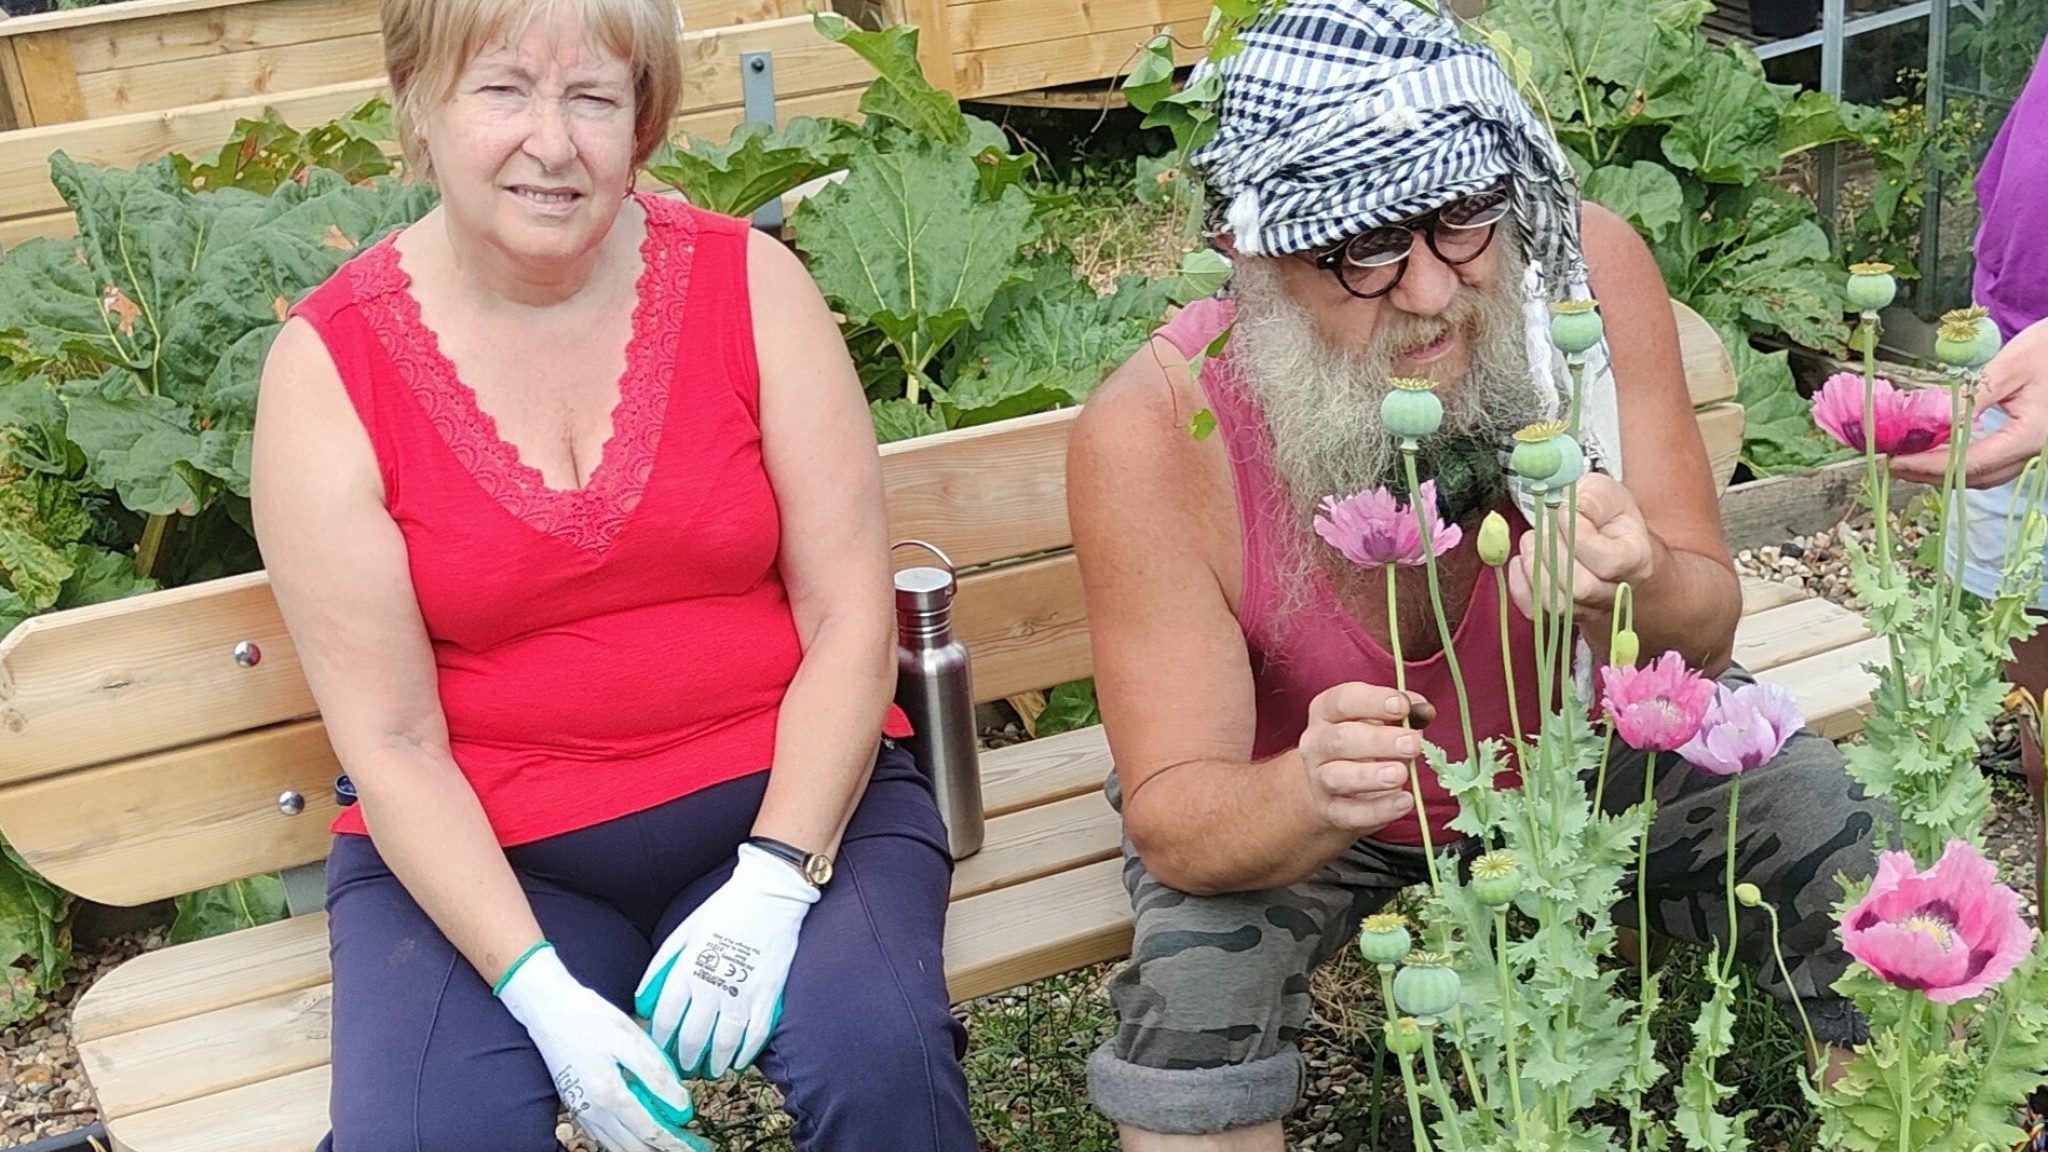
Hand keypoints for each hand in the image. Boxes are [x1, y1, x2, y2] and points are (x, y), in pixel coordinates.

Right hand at [494, 942, 712, 1151]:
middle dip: (661, 1149)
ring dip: (642, 1148)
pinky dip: (622, 1140)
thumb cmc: (591, 1019)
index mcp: (609, 1094)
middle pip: (633, 1146)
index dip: (674, 1141)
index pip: (649, 1131)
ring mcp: (581, 1110)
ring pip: (616, 1145)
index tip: (694, 1144)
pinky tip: (637, 1133)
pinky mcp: (575, 1105)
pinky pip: (602, 1136)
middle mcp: (592, 1111)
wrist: (549, 1010)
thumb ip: (656, 1074)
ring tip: (666, 1143)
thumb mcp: (630, 1039)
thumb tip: (680, 1104)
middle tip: (687, 1147)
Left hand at [637, 844, 817, 1078]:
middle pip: (692, 1038)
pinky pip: (754, 1036)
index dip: (661, 1042)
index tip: (661, 1052)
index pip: (665, 1020)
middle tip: (685, 1069)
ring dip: (714, 1063)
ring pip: (723, 1044)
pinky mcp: (767, 995)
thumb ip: (660, 966)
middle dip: (686, 1059)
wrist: (769, 894)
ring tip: (710, 1070)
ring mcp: (740, 994)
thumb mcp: (682, 932)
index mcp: (685, 970)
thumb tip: (642, 998)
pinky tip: (738, 1060)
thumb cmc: (723, 909)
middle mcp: (709, 987)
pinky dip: (745, 1054)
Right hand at [1298, 683, 1435, 834]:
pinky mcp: (1331, 811)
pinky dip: (1379, 809)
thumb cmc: (1362, 745)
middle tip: (1413, 744)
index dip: (1373, 702)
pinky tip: (1404, 801)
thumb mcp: (1378, 720)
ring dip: (1372, 775)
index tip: (1403, 706)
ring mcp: (1319, 779)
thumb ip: (1402, 712)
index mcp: (1326, 712)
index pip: (1342, 701)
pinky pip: (1351, 813)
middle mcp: (1316, 744)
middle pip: (1341, 739)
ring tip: (1401, 774)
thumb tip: (1424, 710)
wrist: (1330, 789)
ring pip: (1339, 777)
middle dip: (1379, 741)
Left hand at [1508, 474, 1655, 619]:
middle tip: (1540, 529)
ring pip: (1559, 605)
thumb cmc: (1603, 512)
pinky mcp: (1564, 615)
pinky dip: (1521, 587)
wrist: (1599, 531)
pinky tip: (1521, 561)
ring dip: (1535, 569)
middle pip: (1581, 588)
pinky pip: (1537, 612)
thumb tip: (1568, 513)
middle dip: (1552, 554)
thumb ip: (1590, 500)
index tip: (1563, 512)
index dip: (1577, 536)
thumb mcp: (1602, 492)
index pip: (1606, 562)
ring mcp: (1592, 608)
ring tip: (1530, 541)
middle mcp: (1618, 592)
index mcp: (1636, 560)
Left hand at [1893, 316, 2047, 487]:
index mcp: (2031, 436)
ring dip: (1944, 471)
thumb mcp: (2009, 367)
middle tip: (1893, 461)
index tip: (1897, 460)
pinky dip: (1962, 463)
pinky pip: (1992, 465)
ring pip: (1983, 476)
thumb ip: (1971, 398)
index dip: (1929, 465)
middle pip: (1975, 477)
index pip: (1971, 462)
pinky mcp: (2028, 446)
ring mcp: (2033, 453)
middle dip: (1930, 473)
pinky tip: (1939, 452)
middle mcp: (2034, 452)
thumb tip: (1933, 420)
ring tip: (1909, 458)